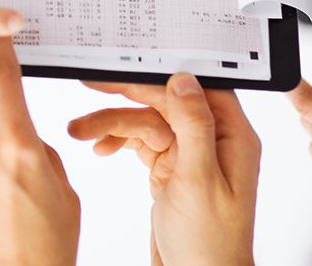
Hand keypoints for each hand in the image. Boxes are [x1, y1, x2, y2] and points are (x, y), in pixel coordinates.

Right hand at [68, 74, 259, 265]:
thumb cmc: (210, 243)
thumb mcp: (199, 179)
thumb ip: (193, 126)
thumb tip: (184, 79)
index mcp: (232, 136)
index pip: (194, 89)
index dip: (159, 75)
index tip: (124, 68)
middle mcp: (213, 141)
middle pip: (165, 103)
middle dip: (126, 98)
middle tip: (91, 87)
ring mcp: (190, 156)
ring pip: (148, 123)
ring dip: (114, 124)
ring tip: (80, 130)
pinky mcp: (170, 170)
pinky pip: (142, 144)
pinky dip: (120, 142)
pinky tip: (101, 147)